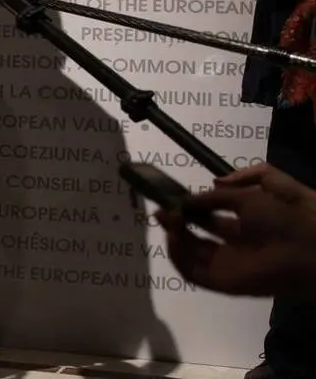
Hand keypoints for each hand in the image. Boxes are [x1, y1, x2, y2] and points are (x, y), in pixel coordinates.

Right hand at [154, 164, 315, 297]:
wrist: (307, 250)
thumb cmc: (289, 217)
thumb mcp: (267, 185)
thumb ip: (238, 181)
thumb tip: (213, 183)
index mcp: (248, 223)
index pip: (212, 214)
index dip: (193, 205)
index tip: (175, 195)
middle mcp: (235, 243)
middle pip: (197, 233)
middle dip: (178, 219)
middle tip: (162, 207)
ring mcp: (227, 263)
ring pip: (191, 252)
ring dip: (174, 235)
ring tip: (167, 218)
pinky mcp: (221, 282)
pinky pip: (193, 272)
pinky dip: (177, 256)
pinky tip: (173, 236)